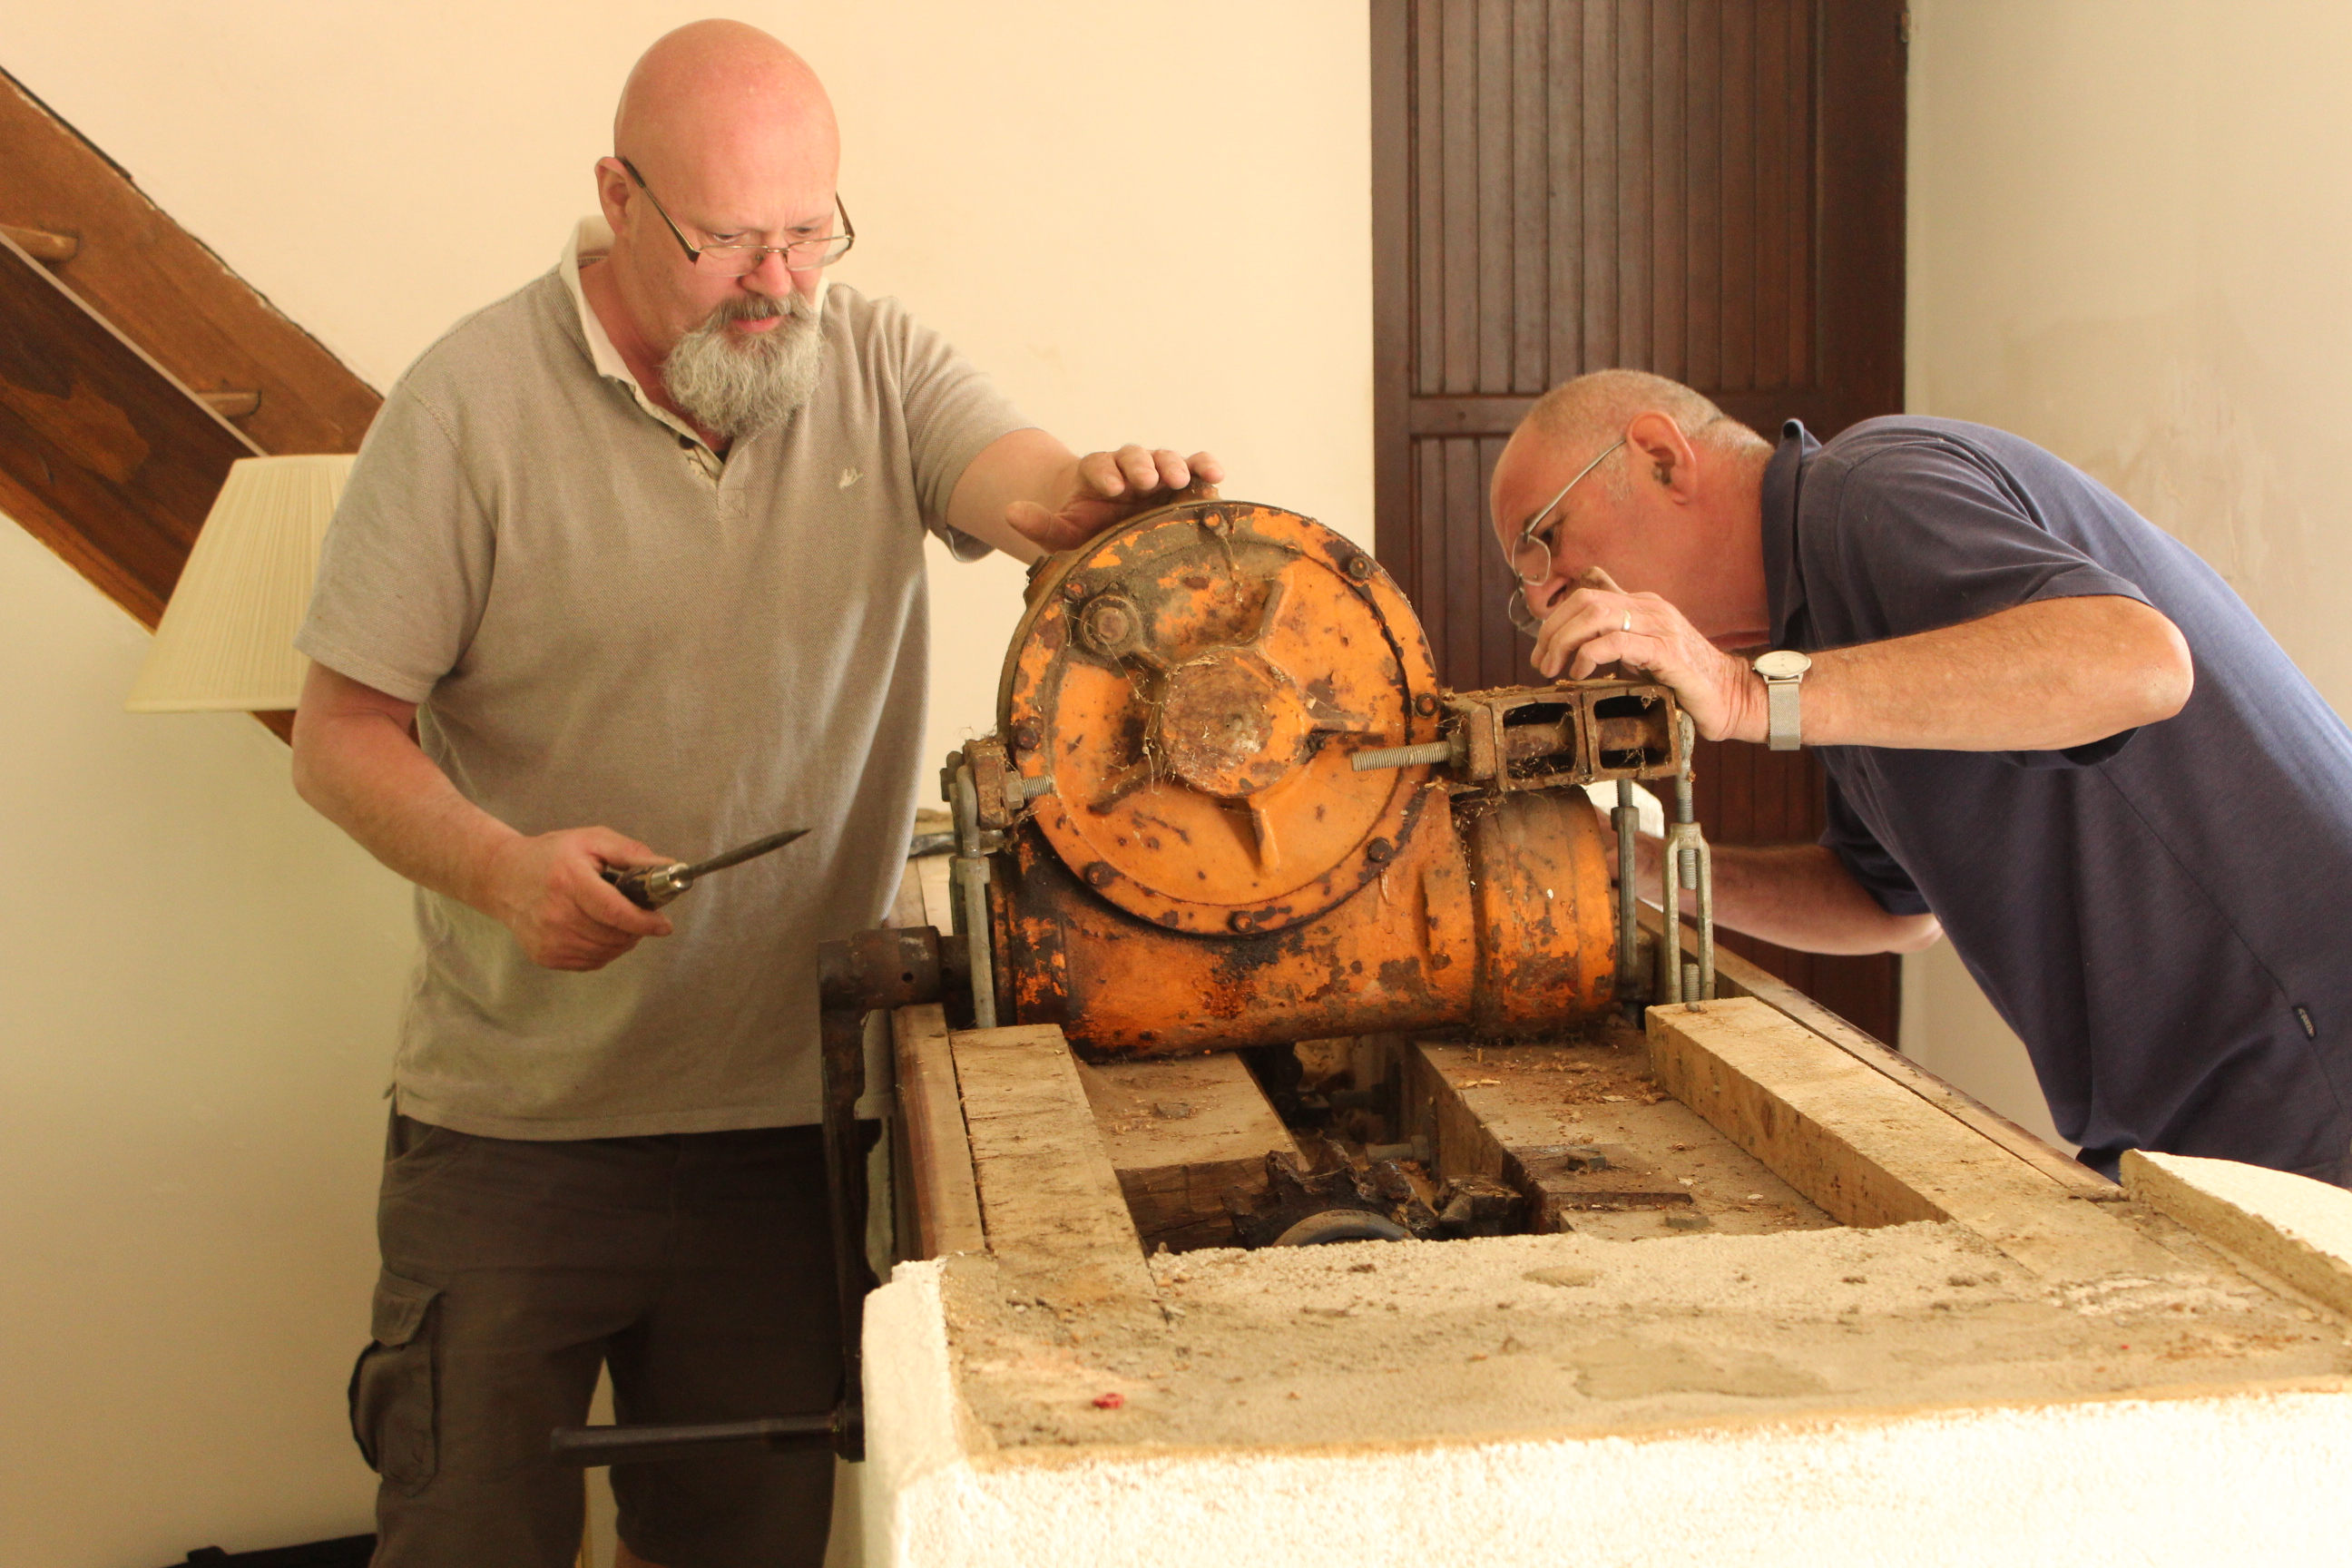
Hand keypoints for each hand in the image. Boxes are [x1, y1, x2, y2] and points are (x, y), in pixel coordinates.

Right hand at [480, 826, 675, 970]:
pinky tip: (597, 929)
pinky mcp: (545, 956)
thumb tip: (669, 867)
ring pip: (607, 951)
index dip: (644, 921)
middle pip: (615, 935)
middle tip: (637, 911)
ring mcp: (549, 940)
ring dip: (622, 939)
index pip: (615, 912)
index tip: (664, 925)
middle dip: (636, 927)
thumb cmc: (551, 856)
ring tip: (615, 918)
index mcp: (569, 881)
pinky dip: (605, 949)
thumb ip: (631, 853)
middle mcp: (556, 915)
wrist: (503, 877)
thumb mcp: (591, 840)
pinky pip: (592, 961)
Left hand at [1004, 446, 1224, 550]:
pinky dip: (1207, 467)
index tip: (1110, 487)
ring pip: (1167, 459)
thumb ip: (1041, 525)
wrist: (1120, 543)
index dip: (1104, 473)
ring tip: (1181, 479)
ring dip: (1174, 465)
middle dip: (1140, 466)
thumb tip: (1010, 512)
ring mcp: (1160, 476)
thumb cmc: (1091, 539)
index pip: (1098, 466)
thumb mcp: (1064, 536)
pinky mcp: (1187, 486)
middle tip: (1143, 481)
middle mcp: (1130, 471)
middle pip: (1134, 456)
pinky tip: (1217, 476)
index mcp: (1098, 478)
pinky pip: (1198, 469)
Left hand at [1531, 567, 1767, 742]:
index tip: (1541, 650)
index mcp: (1643, 605)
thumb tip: (1582, 641)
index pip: (1586, 597)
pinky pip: (1617, 642)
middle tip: (1541, 663)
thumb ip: (1619, 640)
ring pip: (1596, 617)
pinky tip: (1580, 674)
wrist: (1730, 697)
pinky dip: (1589, 656)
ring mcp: (1660, 627)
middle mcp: (1650, 608)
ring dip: (1564, 642)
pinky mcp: (1666, 652)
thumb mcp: (1644, 654)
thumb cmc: (1685, 681)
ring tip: (1555, 669)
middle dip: (1553, 632)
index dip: (1555, 621)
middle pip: (1585, 602)